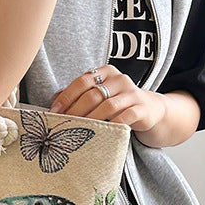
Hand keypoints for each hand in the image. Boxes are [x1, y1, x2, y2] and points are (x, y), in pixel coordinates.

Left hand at [49, 65, 166, 131]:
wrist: (150, 110)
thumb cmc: (118, 103)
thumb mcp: (100, 96)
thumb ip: (80, 96)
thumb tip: (54, 103)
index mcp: (106, 72)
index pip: (82, 81)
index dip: (66, 97)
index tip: (54, 112)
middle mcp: (120, 79)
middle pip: (93, 94)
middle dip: (75, 111)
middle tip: (64, 123)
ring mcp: (132, 93)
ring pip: (107, 106)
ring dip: (91, 119)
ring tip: (79, 130)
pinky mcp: (142, 108)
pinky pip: (124, 117)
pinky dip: (111, 124)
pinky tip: (102, 132)